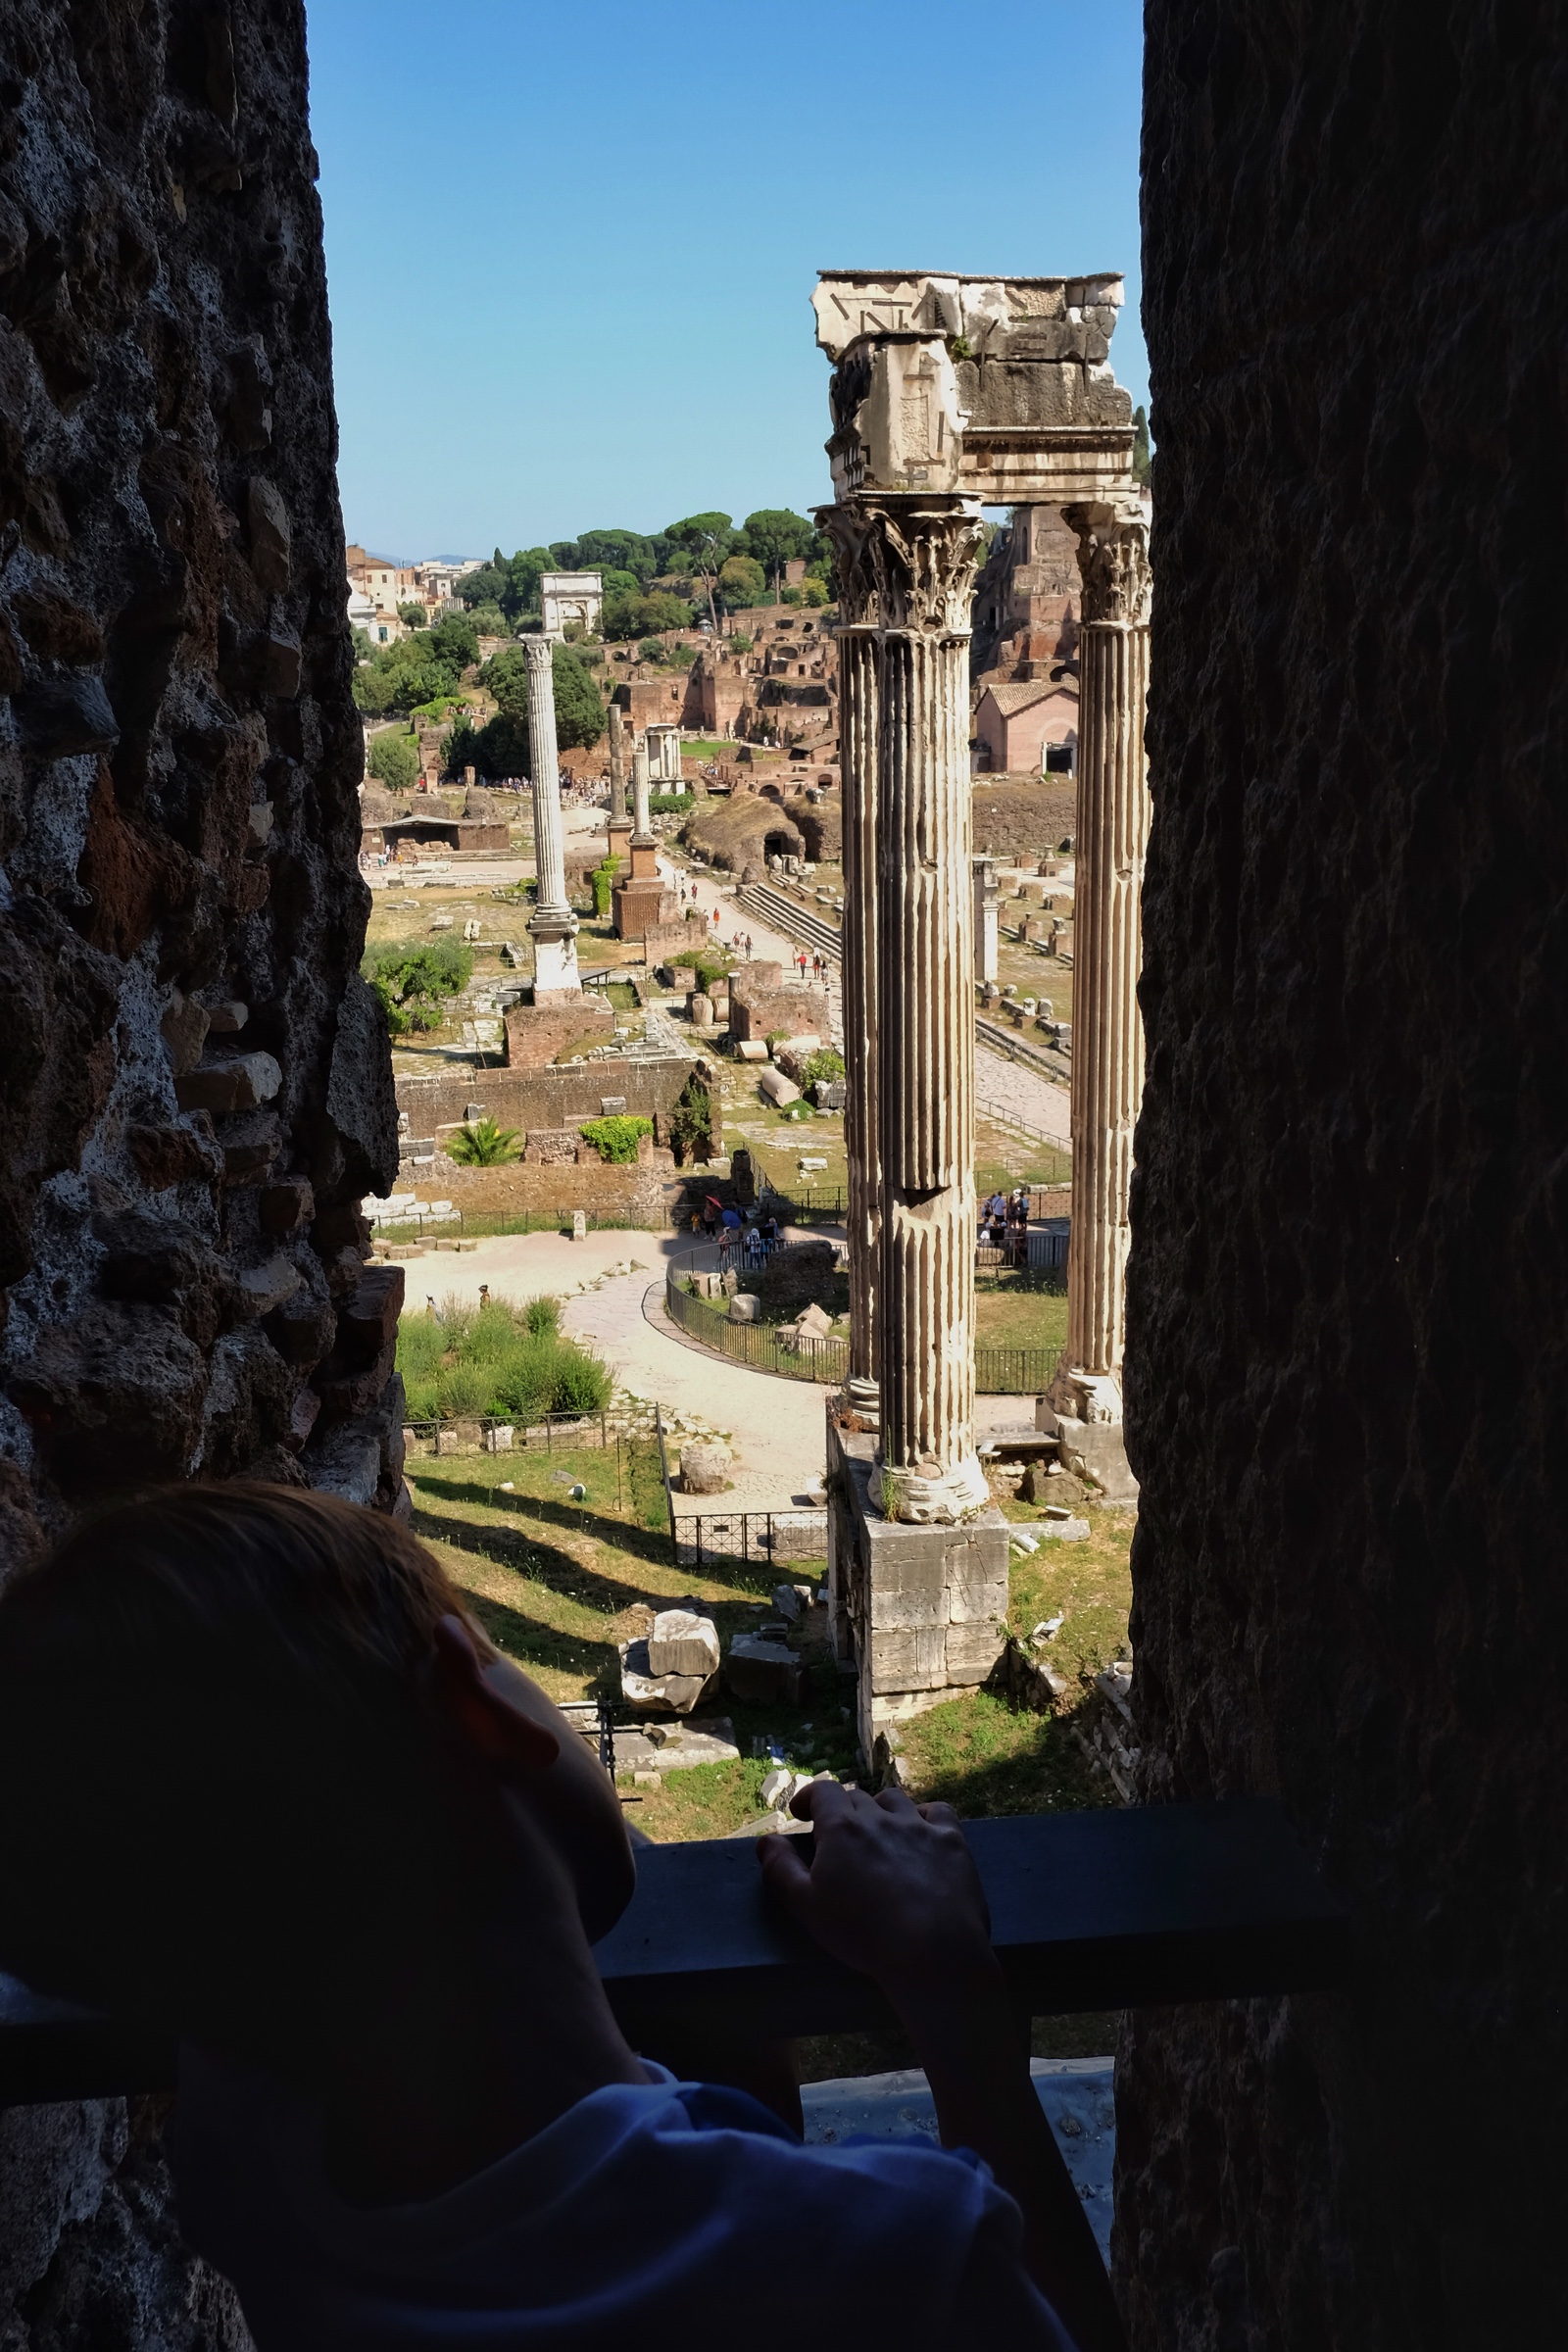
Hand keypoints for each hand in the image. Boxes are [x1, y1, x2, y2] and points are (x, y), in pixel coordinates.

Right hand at [756, 1783, 997, 2007]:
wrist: (932, 1950)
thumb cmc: (862, 1933)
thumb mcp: (806, 1906)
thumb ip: (781, 1869)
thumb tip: (766, 1840)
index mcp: (842, 1828)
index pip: (823, 1791)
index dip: (809, 1797)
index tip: (802, 1813)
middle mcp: (880, 1816)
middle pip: (857, 1798)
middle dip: (843, 1812)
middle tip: (839, 1838)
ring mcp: (919, 1825)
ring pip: (894, 1800)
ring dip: (881, 1810)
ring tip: (879, 1833)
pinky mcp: (952, 1840)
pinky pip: (937, 1811)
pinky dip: (925, 1816)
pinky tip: (921, 1833)